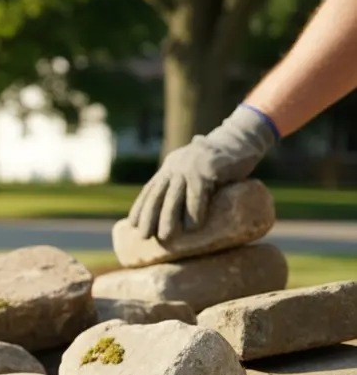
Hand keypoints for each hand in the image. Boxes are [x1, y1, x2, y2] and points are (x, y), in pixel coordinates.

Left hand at [127, 106, 276, 240]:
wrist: (242, 138)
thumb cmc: (221, 162)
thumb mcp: (196, 170)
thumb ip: (185, 185)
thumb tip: (178, 215)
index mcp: (170, 167)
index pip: (150, 189)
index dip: (140, 207)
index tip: (132, 226)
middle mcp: (176, 165)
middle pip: (158, 194)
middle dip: (149, 216)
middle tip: (144, 236)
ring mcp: (191, 165)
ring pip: (175, 196)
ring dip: (169, 218)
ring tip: (165, 237)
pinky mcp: (209, 167)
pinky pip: (198, 192)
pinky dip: (195, 210)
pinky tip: (193, 226)